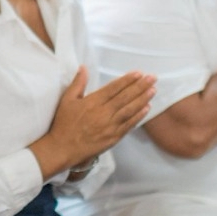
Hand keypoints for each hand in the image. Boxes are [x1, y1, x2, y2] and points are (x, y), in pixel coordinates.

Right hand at [42, 66, 157, 162]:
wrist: (63, 148)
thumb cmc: (63, 123)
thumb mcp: (67, 100)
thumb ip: (78, 83)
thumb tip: (83, 67)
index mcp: (92, 102)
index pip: (114, 88)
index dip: (127, 80)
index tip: (139, 73)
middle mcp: (104, 113)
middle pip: (125, 97)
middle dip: (140, 86)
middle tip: (153, 77)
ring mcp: (110, 126)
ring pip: (130, 110)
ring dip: (143, 99)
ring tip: (153, 90)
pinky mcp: (113, 137)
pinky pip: (129, 125)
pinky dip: (139, 116)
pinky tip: (147, 108)